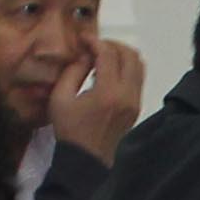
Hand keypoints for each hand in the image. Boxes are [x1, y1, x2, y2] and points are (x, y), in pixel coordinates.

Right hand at [54, 35, 147, 162]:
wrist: (86, 160)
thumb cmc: (69, 130)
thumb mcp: (61, 98)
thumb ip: (73, 70)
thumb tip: (86, 54)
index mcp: (108, 93)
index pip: (108, 54)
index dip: (95, 41)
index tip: (83, 39)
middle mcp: (127, 95)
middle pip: (130, 55)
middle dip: (112, 45)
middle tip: (94, 46)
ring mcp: (135, 101)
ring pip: (139, 65)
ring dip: (121, 55)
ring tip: (102, 57)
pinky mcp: (136, 107)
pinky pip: (138, 78)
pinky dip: (125, 68)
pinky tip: (107, 72)